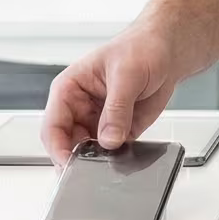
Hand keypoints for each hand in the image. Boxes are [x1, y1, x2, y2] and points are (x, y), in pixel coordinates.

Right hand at [42, 30, 188, 162]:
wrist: (166, 51)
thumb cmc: (140, 48)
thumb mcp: (127, 75)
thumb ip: (117, 109)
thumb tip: (109, 139)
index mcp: (69, 89)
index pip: (53, 126)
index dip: (58, 148)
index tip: (69, 165)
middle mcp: (79, 108)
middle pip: (67, 145)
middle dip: (77, 160)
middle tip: (90, 171)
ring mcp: (98, 121)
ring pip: (88, 153)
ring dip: (97, 162)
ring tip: (110, 163)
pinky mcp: (118, 131)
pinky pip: (112, 153)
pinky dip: (116, 160)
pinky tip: (124, 158)